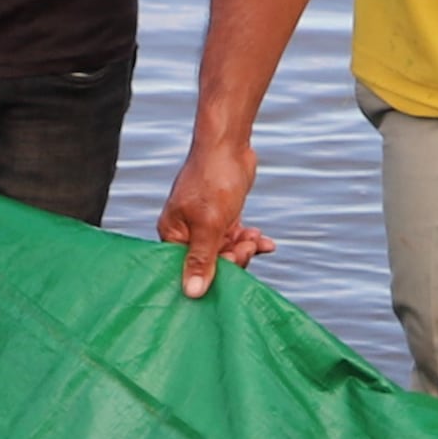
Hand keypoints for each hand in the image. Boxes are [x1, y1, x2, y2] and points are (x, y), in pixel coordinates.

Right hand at [156, 132, 276, 300]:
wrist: (229, 145)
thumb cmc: (213, 179)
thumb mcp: (209, 225)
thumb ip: (201, 260)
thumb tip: (191, 293)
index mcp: (173, 234)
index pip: (190, 268)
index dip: (213, 273)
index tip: (233, 266)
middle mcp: (185, 231)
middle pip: (210, 261)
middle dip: (233, 258)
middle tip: (247, 248)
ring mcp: (204, 223)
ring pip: (225, 250)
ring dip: (244, 248)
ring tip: (256, 240)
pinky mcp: (221, 216)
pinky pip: (234, 237)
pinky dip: (249, 240)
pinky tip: (264, 241)